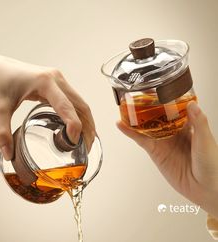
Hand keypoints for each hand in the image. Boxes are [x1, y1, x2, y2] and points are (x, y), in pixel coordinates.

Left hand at [0, 52, 94, 160]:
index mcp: (45, 81)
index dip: (74, 126)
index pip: (67, 107)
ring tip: (86, 140)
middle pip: (81, 105)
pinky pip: (73, 102)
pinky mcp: (55, 86)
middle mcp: (56, 80)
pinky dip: (78, 116)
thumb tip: (9, 154)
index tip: (73, 143)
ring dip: (86, 122)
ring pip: (80, 104)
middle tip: (87, 146)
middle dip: (88, 127)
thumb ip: (2, 132)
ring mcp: (58, 82)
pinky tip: (76, 128)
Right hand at [117, 101, 217, 218]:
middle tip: (138, 94)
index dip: (166, 98)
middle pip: (157, 115)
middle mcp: (173, 132)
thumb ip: (198, 123)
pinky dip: (130, 132)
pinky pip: (140, 139)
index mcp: (187, 126)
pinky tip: (121, 125)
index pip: (175, 108)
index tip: (159, 88)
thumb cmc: (212, 165)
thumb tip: (192, 104)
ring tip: (125, 106)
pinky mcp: (154, 151)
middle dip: (148, 106)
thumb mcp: (206, 140)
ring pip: (146, 126)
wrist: (204, 188)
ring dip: (136, 117)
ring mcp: (163, 141)